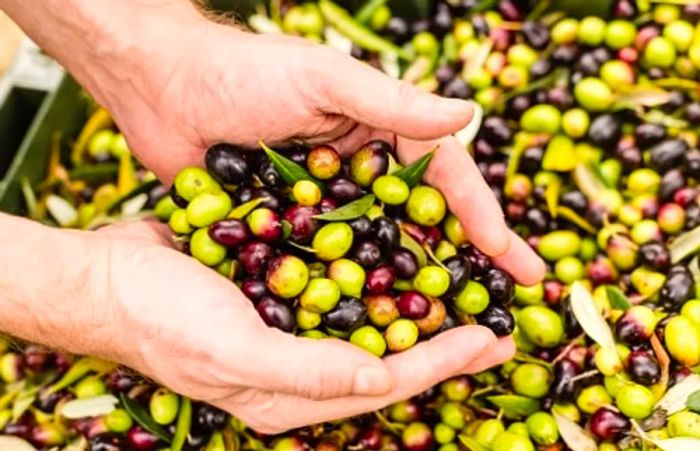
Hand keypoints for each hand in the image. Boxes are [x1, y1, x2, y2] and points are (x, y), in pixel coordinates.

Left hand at [81, 5, 543, 282]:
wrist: (161, 89)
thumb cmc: (243, 72)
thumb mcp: (324, 79)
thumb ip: (393, 103)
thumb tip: (470, 114)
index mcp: (379, 131)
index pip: (443, 179)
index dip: (480, 218)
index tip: (512, 258)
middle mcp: (360, 170)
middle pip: (420, 223)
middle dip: (464, 261)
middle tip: (503, 303)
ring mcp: (325, 203)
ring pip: (378, 251)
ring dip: (413, 286)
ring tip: (450, 328)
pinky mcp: (287, 226)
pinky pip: (327, 264)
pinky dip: (350, 292)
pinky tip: (371, 325)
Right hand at [86, 220, 513, 432]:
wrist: (106, 274)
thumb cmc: (160, 320)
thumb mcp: (231, 353)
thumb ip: (306, 372)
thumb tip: (381, 381)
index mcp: (290, 394)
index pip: (384, 384)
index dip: (439, 364)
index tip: (488, 339)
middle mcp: (298, 362)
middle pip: (386, 356)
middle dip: (440, 340)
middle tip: (493, 318)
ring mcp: (289, 322)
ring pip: (368, 319)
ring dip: (413, 303)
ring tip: (460, 281)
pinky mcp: (278, 284)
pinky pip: (338, 282)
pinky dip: (373, 271)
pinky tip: (399, 250)